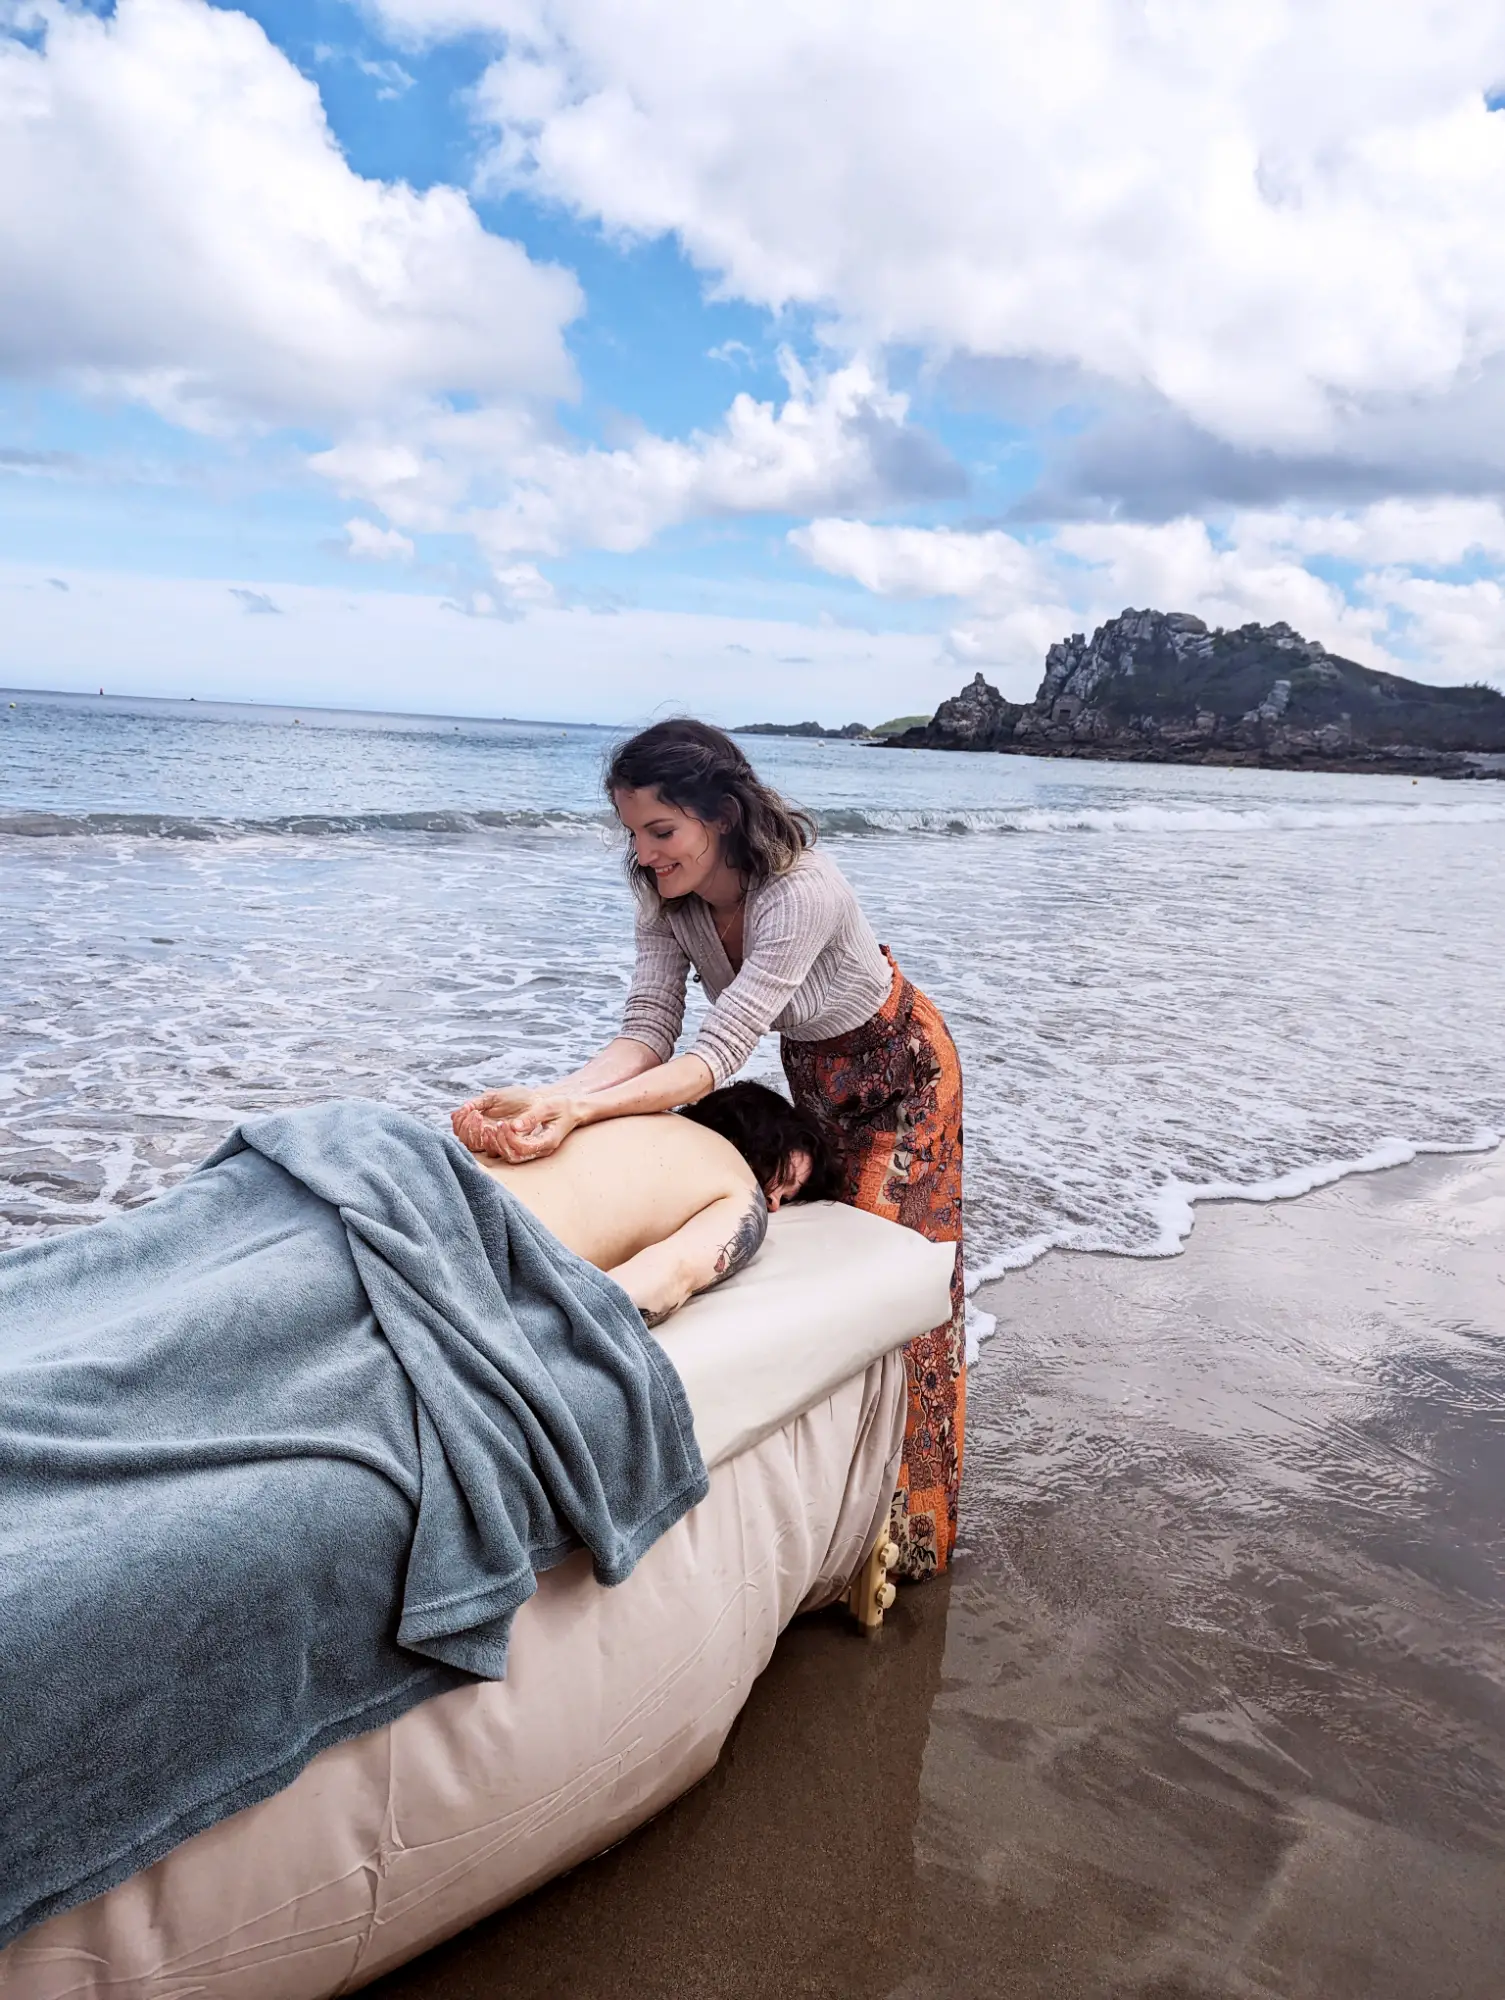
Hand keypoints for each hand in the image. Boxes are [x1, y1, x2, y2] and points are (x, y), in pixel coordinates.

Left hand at [451, 1091, 580, 1162]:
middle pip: (515, 1156)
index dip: (509, 1138)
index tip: (503, 1123)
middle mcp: (541, 1150)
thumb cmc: (563, 1107)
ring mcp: (536, 1150)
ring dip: (499, 1144)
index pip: (523, 1148)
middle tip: (494, 1127)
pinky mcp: (530, 1147)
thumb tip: (514, 1125)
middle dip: (501, 1142)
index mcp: (548, 1141)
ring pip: (511, 1156)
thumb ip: (532, 1117)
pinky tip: (497, 1131)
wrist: (572, 1110)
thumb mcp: (549, 1107)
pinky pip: (513, 1152)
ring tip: (492, 1129)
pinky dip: (502, 1144)